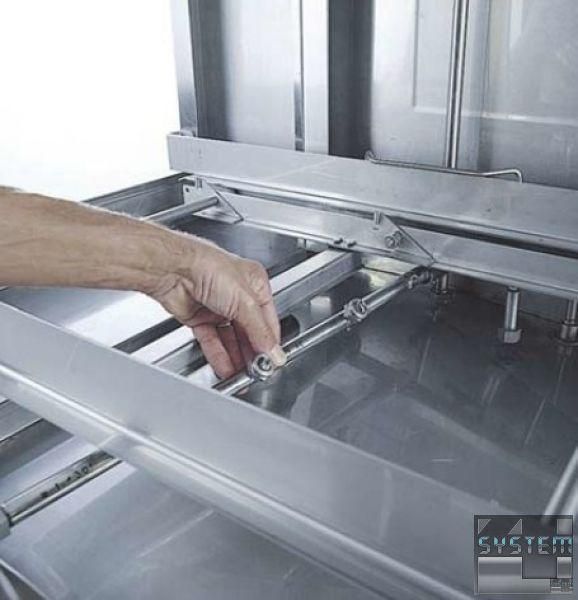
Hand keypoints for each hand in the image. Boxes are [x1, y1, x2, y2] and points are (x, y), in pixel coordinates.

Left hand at [146, 235, 285, 378]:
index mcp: (255, 284)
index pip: (268, 320)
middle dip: (252, 352)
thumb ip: (260, 331)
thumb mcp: (244, 302)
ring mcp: (217, 307)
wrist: (173, 269)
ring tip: (241, 374)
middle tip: (257, 371)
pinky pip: (212, 340)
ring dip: (236, 356)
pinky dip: (218, 355)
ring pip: (230, 338)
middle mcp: (237, 295)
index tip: (271, 361)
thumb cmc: (208, 267)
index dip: (270, 342)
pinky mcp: (199, 317)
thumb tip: (273, 351)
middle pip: (249, 331)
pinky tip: (225, 367)